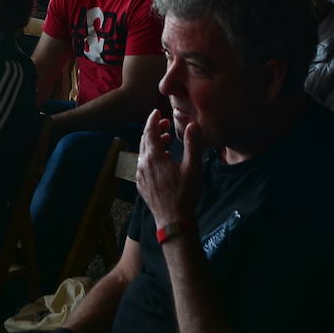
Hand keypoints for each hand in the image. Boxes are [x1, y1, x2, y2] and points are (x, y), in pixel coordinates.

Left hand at [135, 108, 203, 227]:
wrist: (173, 221)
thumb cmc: (185, 194)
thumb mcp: (192, 168)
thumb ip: (192, 144)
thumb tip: (193, 124)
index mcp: (153, 157)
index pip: (149, 131)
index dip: (153, 120)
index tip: (157, 111)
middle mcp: (142, 164)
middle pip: (145, 140)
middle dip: (154, 129)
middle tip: (166, 124)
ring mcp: (140, 175)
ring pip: (143, 152)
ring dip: (153, 143)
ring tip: (167, 141)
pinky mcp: (141, 185)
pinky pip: (143, 164)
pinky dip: (151, 156)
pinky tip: (162, 160)